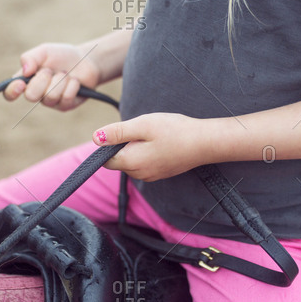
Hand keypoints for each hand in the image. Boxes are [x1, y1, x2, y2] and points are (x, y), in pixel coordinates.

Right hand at [4, 43, 101, 110]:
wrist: (86, 60)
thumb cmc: (62, 56)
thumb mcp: (45, 51)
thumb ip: (31, 57)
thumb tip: (25, 71)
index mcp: (26, 80)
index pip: (10, 93)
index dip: (11, 92)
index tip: (20, 84)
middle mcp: (37, 94)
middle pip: (31, 96)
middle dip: (42, 80)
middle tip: (51, 70)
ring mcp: (51, 102)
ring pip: (50, 96)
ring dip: (60, 80)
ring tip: (65, 73)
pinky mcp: (66, 105)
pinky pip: (66, 98)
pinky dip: (72, 85)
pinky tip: (75, 81)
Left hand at [92, 113, 212, 181]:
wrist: (205, 143)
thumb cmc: (174, 131)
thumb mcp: (142, 125)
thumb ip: (117, 132)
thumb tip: (95, 138)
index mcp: (130, 162)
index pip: (106, 159)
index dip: (111, 142)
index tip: (127, 131)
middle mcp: (138, 174)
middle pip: (119, 160)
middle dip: (125, 144)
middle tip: (145, 131)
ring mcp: (151, 176)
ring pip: (132, 161)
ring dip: (137, 148)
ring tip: (156, 136)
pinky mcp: (161, 174)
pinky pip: (145, 163)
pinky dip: (148, 153)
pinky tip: (163, 143)